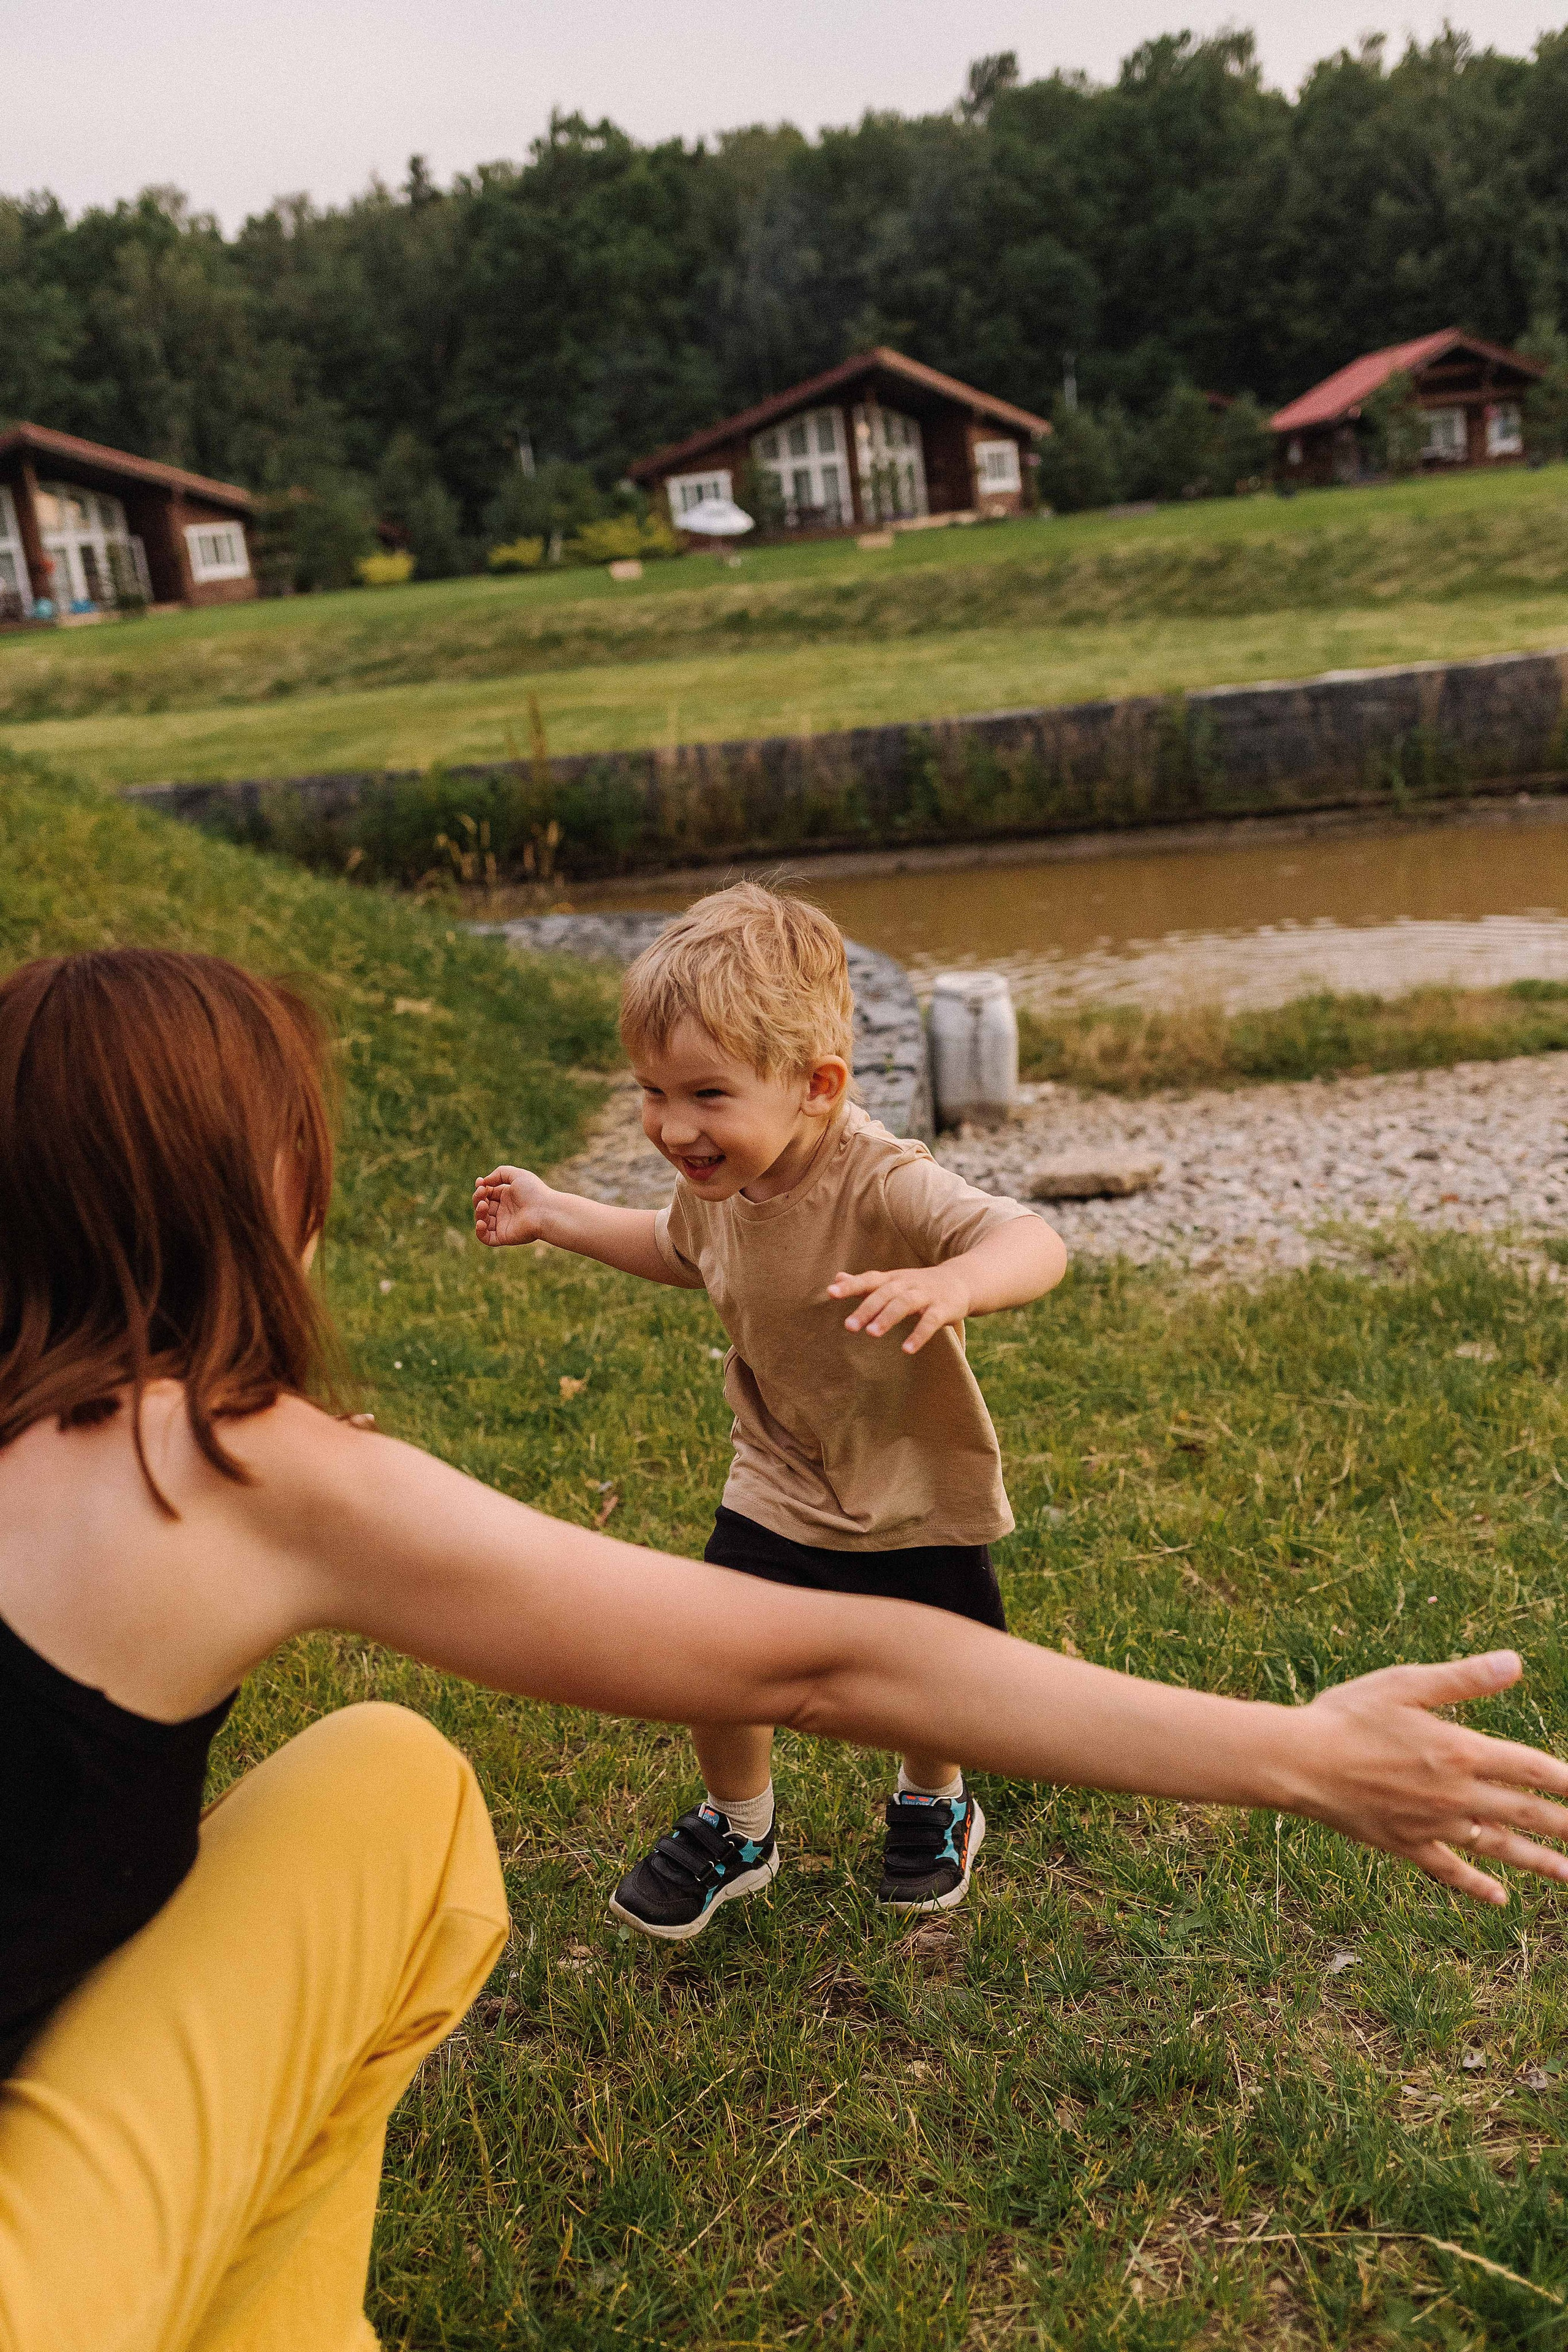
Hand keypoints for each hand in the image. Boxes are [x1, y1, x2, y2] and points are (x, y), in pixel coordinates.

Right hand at [473, 1165, 554, 1247]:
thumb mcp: (516, 1175)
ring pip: (482, 1220)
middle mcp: (504, 1211)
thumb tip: (484, 1182)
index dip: (481, 1188)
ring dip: (478, 1212)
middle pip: (482, 1206)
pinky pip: (486, 1238)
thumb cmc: (534, 1191)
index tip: (480, 1183)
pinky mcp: (504, 1236)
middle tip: (482, 1193)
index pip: (487, 1193)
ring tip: (483, 1205)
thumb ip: (499, 1173)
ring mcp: (503, 1224)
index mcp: (507, 1196)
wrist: (546, 1210)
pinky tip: (481, 1222)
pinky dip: (479, 1231)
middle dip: (478, 1198)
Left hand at [827, 1263, 971, 1354]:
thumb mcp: (893, 1281)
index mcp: (893, 1279)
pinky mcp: (943, 1308)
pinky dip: (919, 1334)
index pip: (869, 1280)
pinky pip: (931, 1321)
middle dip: (866, 1309)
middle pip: (885, 1293)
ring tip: (872, 1334)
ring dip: (888, 1318)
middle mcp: (908, 1284)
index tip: (830, 1292)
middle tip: (849, 1326)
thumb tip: (836, 1278)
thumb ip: (865, 1283)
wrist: (961, 1281)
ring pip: (905, 1303)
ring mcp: (926, 1295)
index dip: (850, 1285)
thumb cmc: (919, 1285)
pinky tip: (907, 1349)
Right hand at [1287, 1650, 1567, 1903]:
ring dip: (1539, 1862)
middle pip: (1526, 1812)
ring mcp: (1433, 1824)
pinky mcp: (1406, 1844)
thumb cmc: (1349, 1714)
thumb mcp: (1405, 1684)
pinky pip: (1450, 1870)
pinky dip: (1477, 1885)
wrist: (1299, 1761)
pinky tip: (1500, 1899)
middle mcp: (1456, 1793)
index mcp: (1460, 1749)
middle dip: (1566, 1826)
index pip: (1531, 1767)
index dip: (1567, 1780)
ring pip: (1499, 1846)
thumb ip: (1463, 1678)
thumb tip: (1515, 1662)